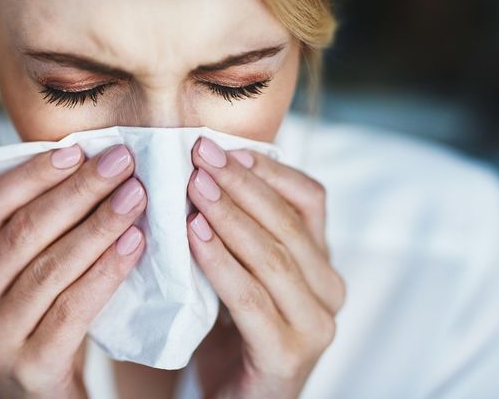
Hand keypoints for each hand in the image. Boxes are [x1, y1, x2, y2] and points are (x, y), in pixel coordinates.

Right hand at [0, 143, 146, 398]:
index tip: (78, 149)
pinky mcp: (29, 367)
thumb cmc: (41, 318)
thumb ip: (41, 227)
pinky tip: (135, 244)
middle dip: (78, 191)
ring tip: (136, 197)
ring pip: (51, 267)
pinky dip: (107, 271)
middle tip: (122, 164)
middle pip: (24, 231)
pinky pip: (74, 308)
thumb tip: (88, 163)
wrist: (40, 395)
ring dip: (99, 226)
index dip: (33, 173)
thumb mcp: (25, 271)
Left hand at [186, 137, 345, 398]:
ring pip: (273, 256)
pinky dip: (221, 263)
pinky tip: (194, 236)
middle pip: (289, 223)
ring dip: (229, 216)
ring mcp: (315, 326)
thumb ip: (241, 230)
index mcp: (322, 262)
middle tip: (200, 157)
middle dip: (241, 185)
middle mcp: (329, 290)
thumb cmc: (231, 327)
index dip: (269, 170)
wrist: (232, 397)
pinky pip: (251, 299)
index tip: (224, 147)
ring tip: (193, 187)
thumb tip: (208, 168)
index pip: (310, 199)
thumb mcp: (242, 270)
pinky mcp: (287, 355)